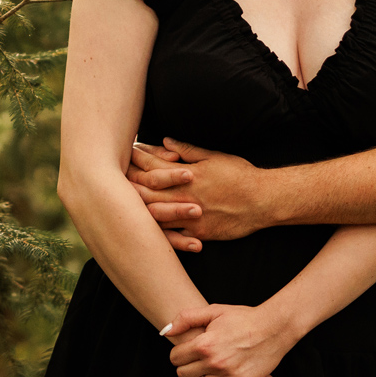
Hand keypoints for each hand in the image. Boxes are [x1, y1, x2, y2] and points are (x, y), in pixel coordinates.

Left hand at [127, 139, 265, 250]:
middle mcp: (183, 195)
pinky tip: (144, 232)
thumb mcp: (214, 156)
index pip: (152, 166)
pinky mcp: (197, 232)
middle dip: (127, 185)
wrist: (263, 201)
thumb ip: (188, 149)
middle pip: (145, 191)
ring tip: (121, 207)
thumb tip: (166, 141)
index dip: (137, 160)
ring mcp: (189, 216)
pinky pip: (171, 236)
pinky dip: (157, 233)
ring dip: (136, 210)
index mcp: (186, 174)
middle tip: (112, 181)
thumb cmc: (240, 175)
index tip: (126, 155)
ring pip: (153, 215)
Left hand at [163, 302, 299, 376]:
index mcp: (205, 343)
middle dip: (184, 367)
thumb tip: (165, 331)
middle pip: (182, 374)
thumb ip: (186, 318)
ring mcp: (227, 376)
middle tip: (193, 362)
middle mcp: (214, 362)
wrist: (274, 328)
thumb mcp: (214, 310)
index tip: (184, 352)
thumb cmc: (243, 318)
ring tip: (202, 373)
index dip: (177, 354)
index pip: (175, 358)